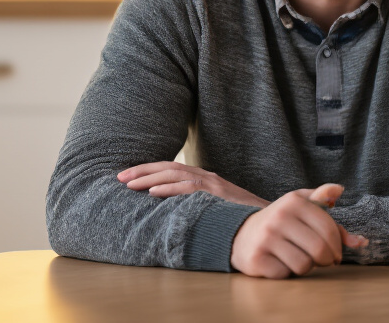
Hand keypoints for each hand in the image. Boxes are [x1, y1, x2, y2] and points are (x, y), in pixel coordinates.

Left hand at [118, 162, 269, 206]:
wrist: (269, 220)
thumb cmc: (242, 218)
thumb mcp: (217, 208)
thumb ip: (198, 206)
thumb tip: (172, 213)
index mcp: (206, 179)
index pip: (173, 169)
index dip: (149, 171)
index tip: (128, 177)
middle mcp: (208, 177)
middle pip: (170, 168)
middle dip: (143, 171)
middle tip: (119, 177)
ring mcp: (213, 184)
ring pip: (176, 174)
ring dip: (150, 178)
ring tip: (129, 184)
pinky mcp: (218, 194)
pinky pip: (189, 188)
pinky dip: (169, 189)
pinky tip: (152, 192)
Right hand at [231, 183, 368, 278]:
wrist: (243, 233)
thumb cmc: (283, 220)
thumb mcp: (302, 205)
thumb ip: (326, 205)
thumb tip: (349, 210)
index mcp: (294, 201)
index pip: (329, 229)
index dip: (339, 246)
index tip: (337, 253)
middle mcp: (279, 217)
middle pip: (319, 249)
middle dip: (327, 260)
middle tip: (326, 261)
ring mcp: (266, 238)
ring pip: (304, 265)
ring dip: (308, 266)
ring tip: (302, 258)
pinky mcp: (257, 258)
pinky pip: (285, 274)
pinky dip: (288, 272)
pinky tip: (282, 262)